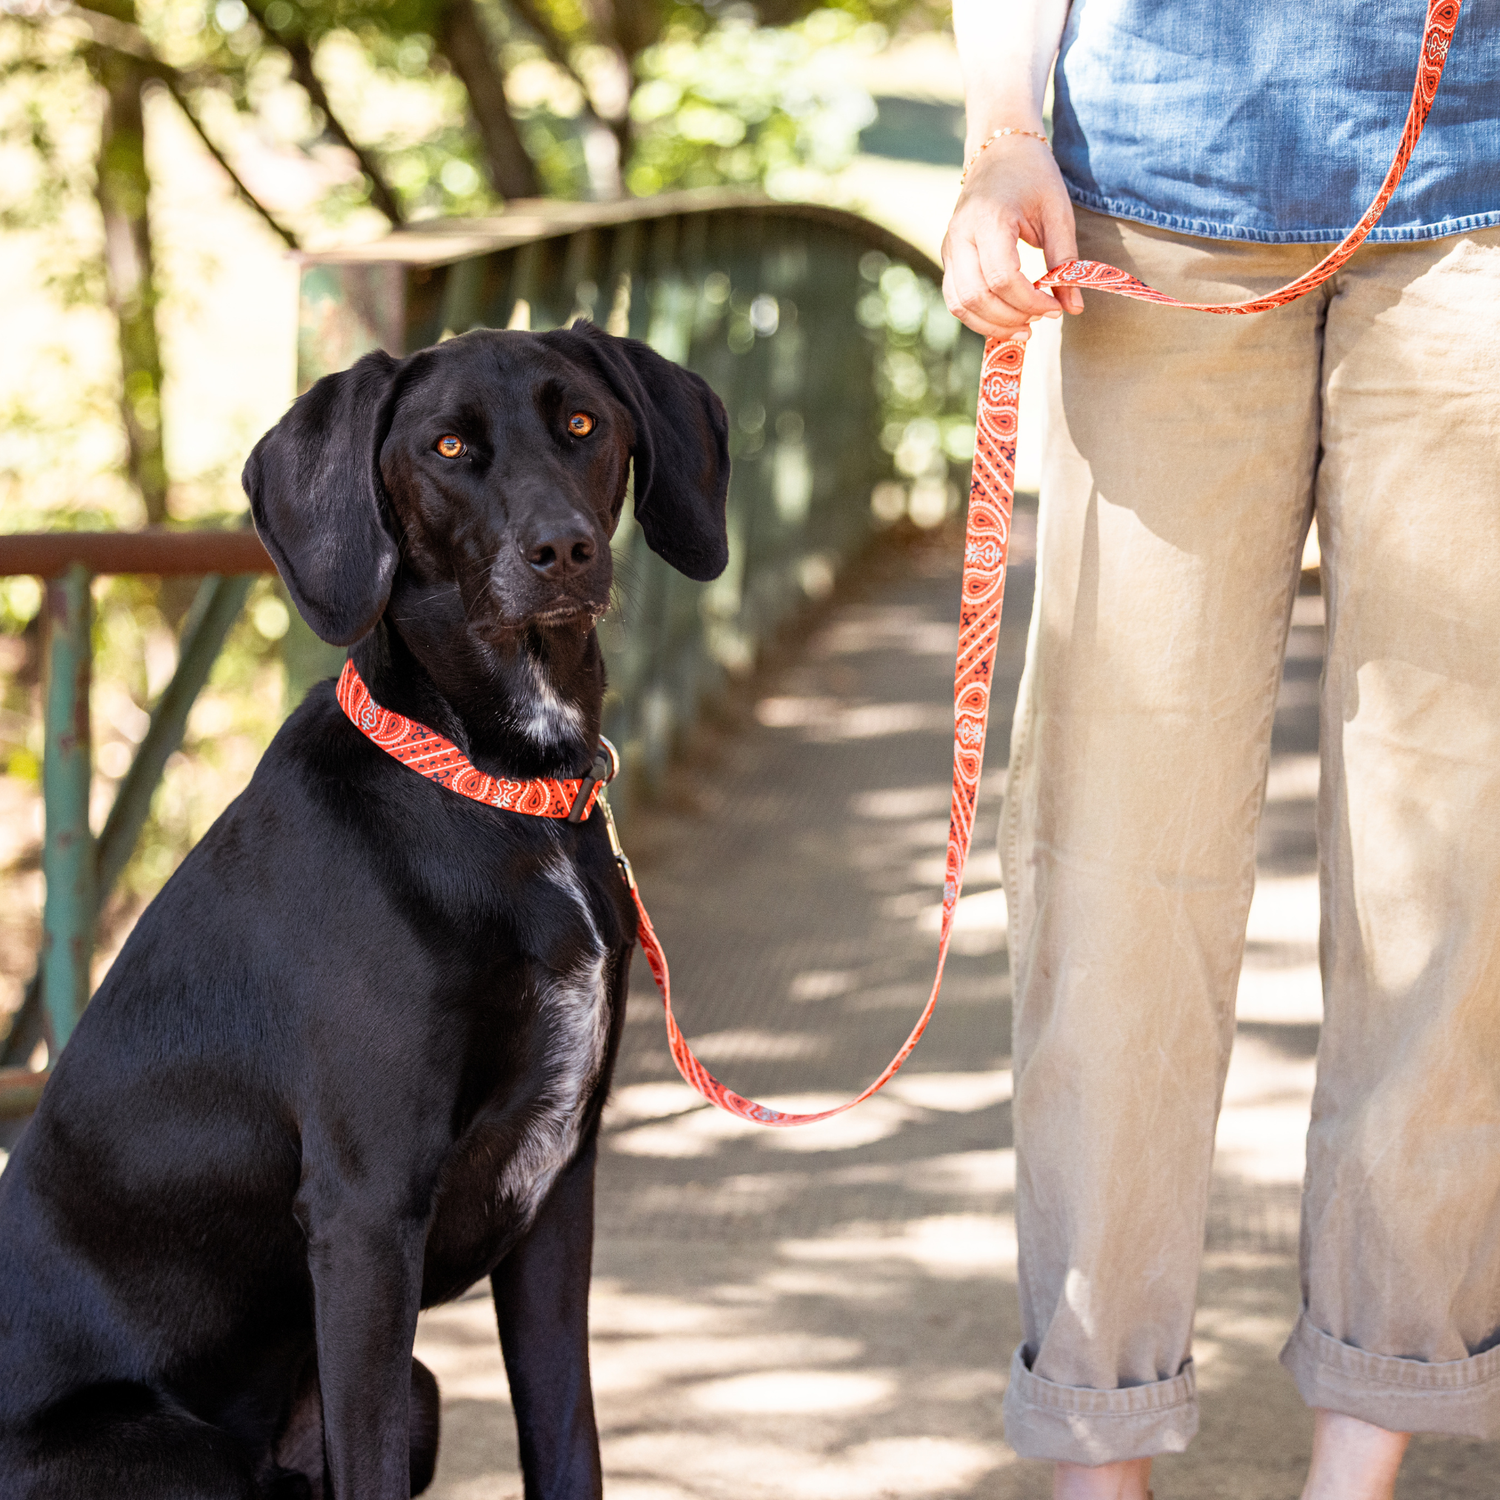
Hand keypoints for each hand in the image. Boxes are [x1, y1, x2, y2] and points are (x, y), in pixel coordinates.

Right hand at [941, 135, 1083, 341]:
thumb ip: (1065, 260)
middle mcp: (960, 235)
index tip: (1055, 308)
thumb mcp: (1057, 213)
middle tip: (1041, 320)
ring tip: (1024, 327)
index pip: (1002, 277)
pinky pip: (956, 300)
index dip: (1030, 301)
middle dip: (1011, 318)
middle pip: (977, 296)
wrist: (998, 150)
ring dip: (992, 325)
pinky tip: (1006, 319)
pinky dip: (979, 318)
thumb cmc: (1033, 177)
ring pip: (961, 305)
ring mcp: (948, 248)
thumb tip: (1074, 307)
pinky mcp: (947, 258)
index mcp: (988, 219)